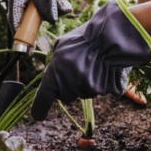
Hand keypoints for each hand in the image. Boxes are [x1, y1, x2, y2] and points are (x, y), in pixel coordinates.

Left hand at [31, 0, 150, 119]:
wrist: (111, 35)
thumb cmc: (85, 37)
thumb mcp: (62, 44)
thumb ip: (55, 60)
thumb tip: (53, 70)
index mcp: (55, 74)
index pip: (43, 98)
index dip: (39, 109)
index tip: (38, 116)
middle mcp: (70, 85)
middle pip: (66, 97)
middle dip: (70, 87)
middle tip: (79, 68)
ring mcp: (88, 89)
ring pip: (83, 93)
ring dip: (86, 83)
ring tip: (94, 64)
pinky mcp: (104, 91)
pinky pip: (100, 90)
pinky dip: (102, 82)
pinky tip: (104, 68)